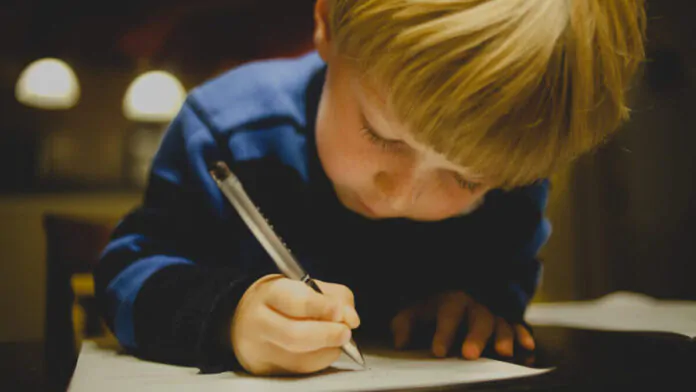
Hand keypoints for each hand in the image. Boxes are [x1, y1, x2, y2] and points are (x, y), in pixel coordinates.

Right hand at [231, 274, 359, 374]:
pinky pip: (302, 370)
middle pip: (295, 335)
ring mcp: (259, 350)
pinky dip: (320, 360)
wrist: (243, 318)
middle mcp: (259, 322)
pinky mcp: (265, 370)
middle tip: (346, 332)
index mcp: (268, 293)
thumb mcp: (304, 285)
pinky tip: (323, 349)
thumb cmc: (279, 300)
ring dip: (328, 349)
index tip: (341, 311)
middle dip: (328, 334)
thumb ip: (333, 296)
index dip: (323, 308)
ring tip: (336, 338)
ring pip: (301, 358)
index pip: (296, 302)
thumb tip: (351, 318)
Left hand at [390, 291, 533, 358]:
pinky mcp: (509, 325)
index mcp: (452, 301)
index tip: (438, 352)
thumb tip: (401, 342)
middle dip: (476, 336)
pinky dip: (524, 339)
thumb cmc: (432, 311)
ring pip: (502, 324)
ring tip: (503, 353)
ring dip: (504, 338)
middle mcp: (476, 307)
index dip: (443, 333)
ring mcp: (494, 316)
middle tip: (469, 355)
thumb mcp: (414, 313)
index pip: (448, 315)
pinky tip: (526, 352)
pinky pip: (520, 330)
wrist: (455, 298)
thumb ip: (404, 325)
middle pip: (479, 318)